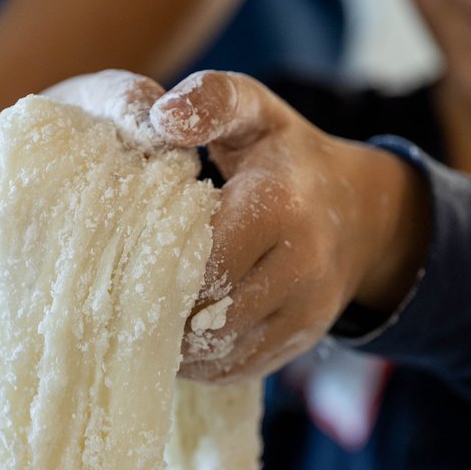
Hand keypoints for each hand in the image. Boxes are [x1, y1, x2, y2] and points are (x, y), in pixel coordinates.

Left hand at [0, 69, 431, 381]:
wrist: (359, 212)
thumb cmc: (284, 156)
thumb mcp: (254, 109)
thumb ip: (210, 101)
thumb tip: (160, 117)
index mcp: (280, 204)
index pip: (200, 254)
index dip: (151, 265)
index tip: (114, 261)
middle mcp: (302, 264)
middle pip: (207, 310)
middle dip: (157, 312)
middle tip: (110, 305)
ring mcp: (306, 310)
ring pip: (220, 349)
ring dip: (173, 345)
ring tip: (136, 325)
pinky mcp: (303, 341)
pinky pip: (238, 368)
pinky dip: (199, 363)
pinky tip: (172, 342)